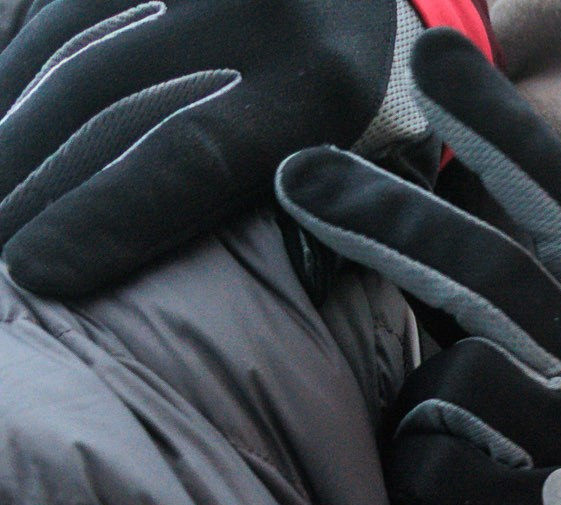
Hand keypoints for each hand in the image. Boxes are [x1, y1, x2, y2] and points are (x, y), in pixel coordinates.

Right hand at [0, 0, 433, 297]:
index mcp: (321, 83)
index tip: (36, 272)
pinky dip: (13, 68)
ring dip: (9, 130)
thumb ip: (344, 220)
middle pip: (103, 105)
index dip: (106, 216)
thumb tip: (298, 290)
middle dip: (33, 184)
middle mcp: (252, 10)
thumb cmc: (385, 99)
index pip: (189, 156)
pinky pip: (52, 8)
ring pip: (64, 52)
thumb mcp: (392, 156)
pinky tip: (2, 123)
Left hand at [275, 31, 560, 504]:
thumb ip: (550, 316)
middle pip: (493, 273)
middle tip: (300, 180)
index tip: (443, 65)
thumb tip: (452, 195)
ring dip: (433, 410)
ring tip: (478, 470)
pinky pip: (427, 462)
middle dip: (390, 216)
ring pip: (453, 380)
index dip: (510, 136)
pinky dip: (427, 485)